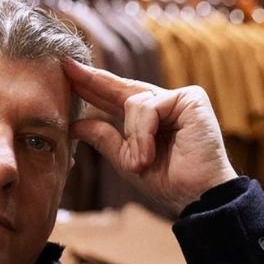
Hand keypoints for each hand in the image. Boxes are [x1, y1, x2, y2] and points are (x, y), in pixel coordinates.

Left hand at [63, 59, 237, 217]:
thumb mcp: (125, 160)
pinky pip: (150, 108)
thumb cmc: (168, 182)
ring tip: (140, 163)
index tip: (67, 73)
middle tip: (67, 67)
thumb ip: (103, 138)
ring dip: (132, 139)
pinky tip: (149, 154)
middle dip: (94, 80)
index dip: (92, 86)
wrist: (196, 196)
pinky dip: (144, 134)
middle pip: (122, 88)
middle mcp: (164, 104)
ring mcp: (178, 100)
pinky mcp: (191, 98)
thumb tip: (75, 123)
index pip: (115, 98)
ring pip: (133, 103)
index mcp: (148, 119)